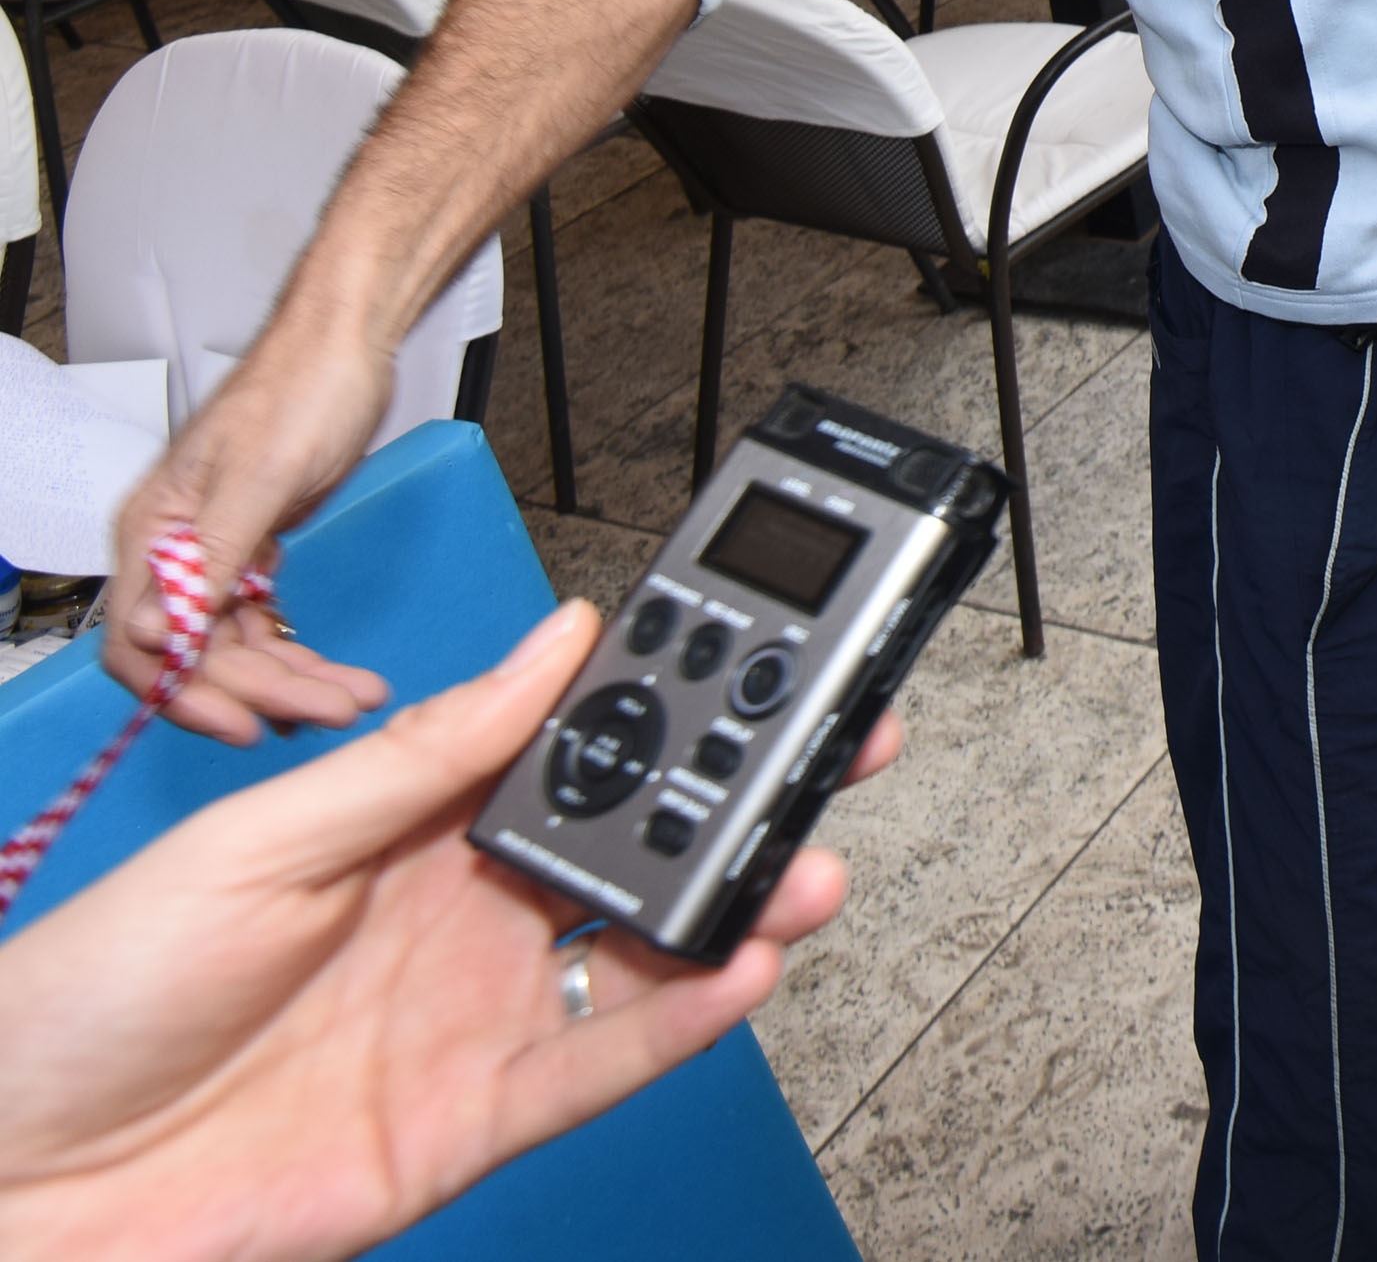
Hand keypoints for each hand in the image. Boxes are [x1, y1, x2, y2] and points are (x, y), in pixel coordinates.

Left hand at [0, 601, 898, 1261]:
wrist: (10, 1190)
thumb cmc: (78, 1005)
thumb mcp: (251, 844)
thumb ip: (416, 757)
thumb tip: (550, 648)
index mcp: (410, 831)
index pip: (572, 746)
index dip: (668, 698)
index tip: (754, 648)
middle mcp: (460, 920)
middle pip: (640, 843)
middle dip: (746, 792)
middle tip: (833, 747)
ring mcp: (476, 1020)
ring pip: (650, 950)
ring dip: (742, 901)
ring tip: (805, 863)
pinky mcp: (474, 1123)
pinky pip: (605, 1063)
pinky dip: (686, 1022)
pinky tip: (740, 966)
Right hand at [106, 336, 404, 742]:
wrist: (348, 348)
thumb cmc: (300, 390)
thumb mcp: (258, 478)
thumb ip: (210, 558)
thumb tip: (157, 629)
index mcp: (153, 533)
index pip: (142, 643)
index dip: (185, 693)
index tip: (242, 724)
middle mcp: (175, 552)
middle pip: (198, 653)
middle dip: (263, 689)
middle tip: (330, 711)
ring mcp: (217, 555)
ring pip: (236, 644)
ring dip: (289, 677)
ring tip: (351, 699)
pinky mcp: (257, 552)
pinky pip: (262, 621)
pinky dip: (294, 650)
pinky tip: (328, 676)